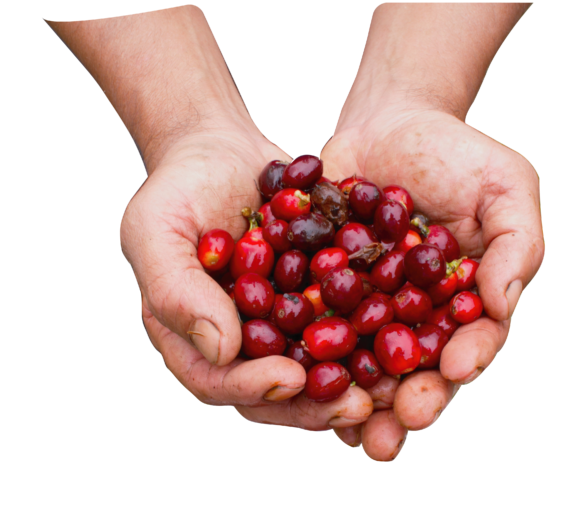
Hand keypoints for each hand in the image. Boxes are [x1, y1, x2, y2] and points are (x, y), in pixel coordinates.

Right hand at [119, 129, 372, 428]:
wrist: (221, 150)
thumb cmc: (178, 187)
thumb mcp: (155, 229)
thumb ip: (176, 291)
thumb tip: (222, 351)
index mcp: (190, 338)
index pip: (215, 380)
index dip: (250, 387)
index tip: (289, 379)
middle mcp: (237, 343)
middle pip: (272, 391)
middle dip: (313, 405)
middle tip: (356, 407)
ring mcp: (278, 326)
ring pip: (314, 370)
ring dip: (351, 385)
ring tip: (388, 388)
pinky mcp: (314, 302)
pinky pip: (343, 327)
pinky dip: (371, 338)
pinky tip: (405, 339)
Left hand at [320, 108, 543, 458]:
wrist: (389, 123)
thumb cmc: (459, 154)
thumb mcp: (506, 187)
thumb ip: (516, 245)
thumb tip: (502, 304)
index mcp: (466, 305)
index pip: (473, 342)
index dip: (466, 360)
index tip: (455, 370)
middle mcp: (417, 320)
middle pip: (416, 372)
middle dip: (408, 403)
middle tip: (398, 427)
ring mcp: (368, 313)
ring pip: (363, 367)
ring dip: (355, 402)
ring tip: (346, 428)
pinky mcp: (321, 296)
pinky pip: (313, 332)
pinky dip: (306, 356)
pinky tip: (299, 378)